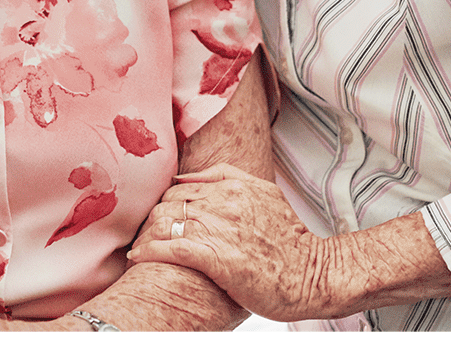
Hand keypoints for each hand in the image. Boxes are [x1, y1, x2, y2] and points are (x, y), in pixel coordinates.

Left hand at [127, 162, 334, 321]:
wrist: (311, 275)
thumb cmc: (290, 242)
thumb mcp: (266, 193)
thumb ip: (227, 177)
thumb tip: (185, 176)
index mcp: (235, 187)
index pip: (181, 188)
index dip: (165, 203)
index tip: (157, 217)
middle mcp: (225, 203)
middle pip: (169, 203)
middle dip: (151, 219)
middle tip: (143, 233)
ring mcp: (220, 229)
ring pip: (166, 222)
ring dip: (146, 235)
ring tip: (140, 246)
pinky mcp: (215, 257)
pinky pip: (170, 248)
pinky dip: (149, 251)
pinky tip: (139, 257)